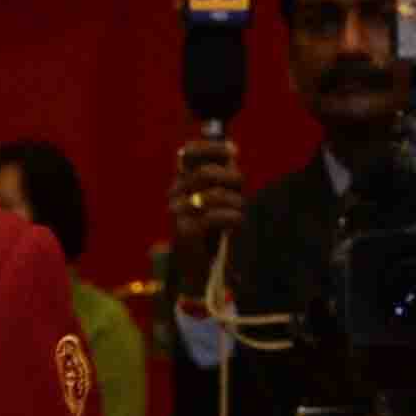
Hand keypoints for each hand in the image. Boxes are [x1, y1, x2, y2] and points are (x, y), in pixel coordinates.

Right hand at [165, 136, 243, 290]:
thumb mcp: (218, 198)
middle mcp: (175, 193)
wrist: (197, 267)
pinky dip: (233, 218)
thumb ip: (222, 176)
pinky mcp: (185, 231)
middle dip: (232, 180)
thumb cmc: (210, 230)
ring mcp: (177, 212)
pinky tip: (237, 223)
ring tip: (239, 213)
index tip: (233, 152)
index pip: (189, 153)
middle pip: (207, 173)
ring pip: (213, 194)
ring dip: (235, 203)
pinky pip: (214, 216)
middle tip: (240, 194)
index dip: (212, 148)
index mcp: (181, 180)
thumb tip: (232, 150)